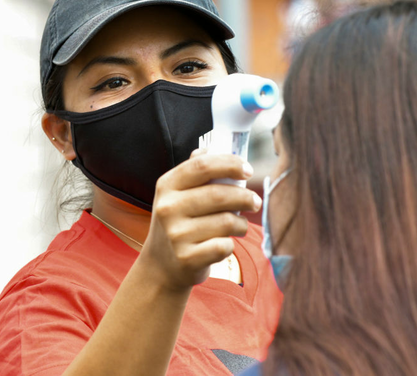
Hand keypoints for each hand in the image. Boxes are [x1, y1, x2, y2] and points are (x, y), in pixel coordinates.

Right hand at [138, 149, 261, 291]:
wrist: (160, 267)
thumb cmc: (179, 224)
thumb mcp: (176, 195)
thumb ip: (193, 172)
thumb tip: (210, 148)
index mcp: (167, 186)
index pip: (202, 166)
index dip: (230, 164)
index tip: (248, 170)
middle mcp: (168, 208)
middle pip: (219, 194)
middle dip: (246, 197)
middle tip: (256, 202)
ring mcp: (176, 234)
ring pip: (226, 221)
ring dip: (240, 224)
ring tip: (239, 226)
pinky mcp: (187, 258)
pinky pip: (224, 246)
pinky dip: (230, 245)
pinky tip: (224, 244)